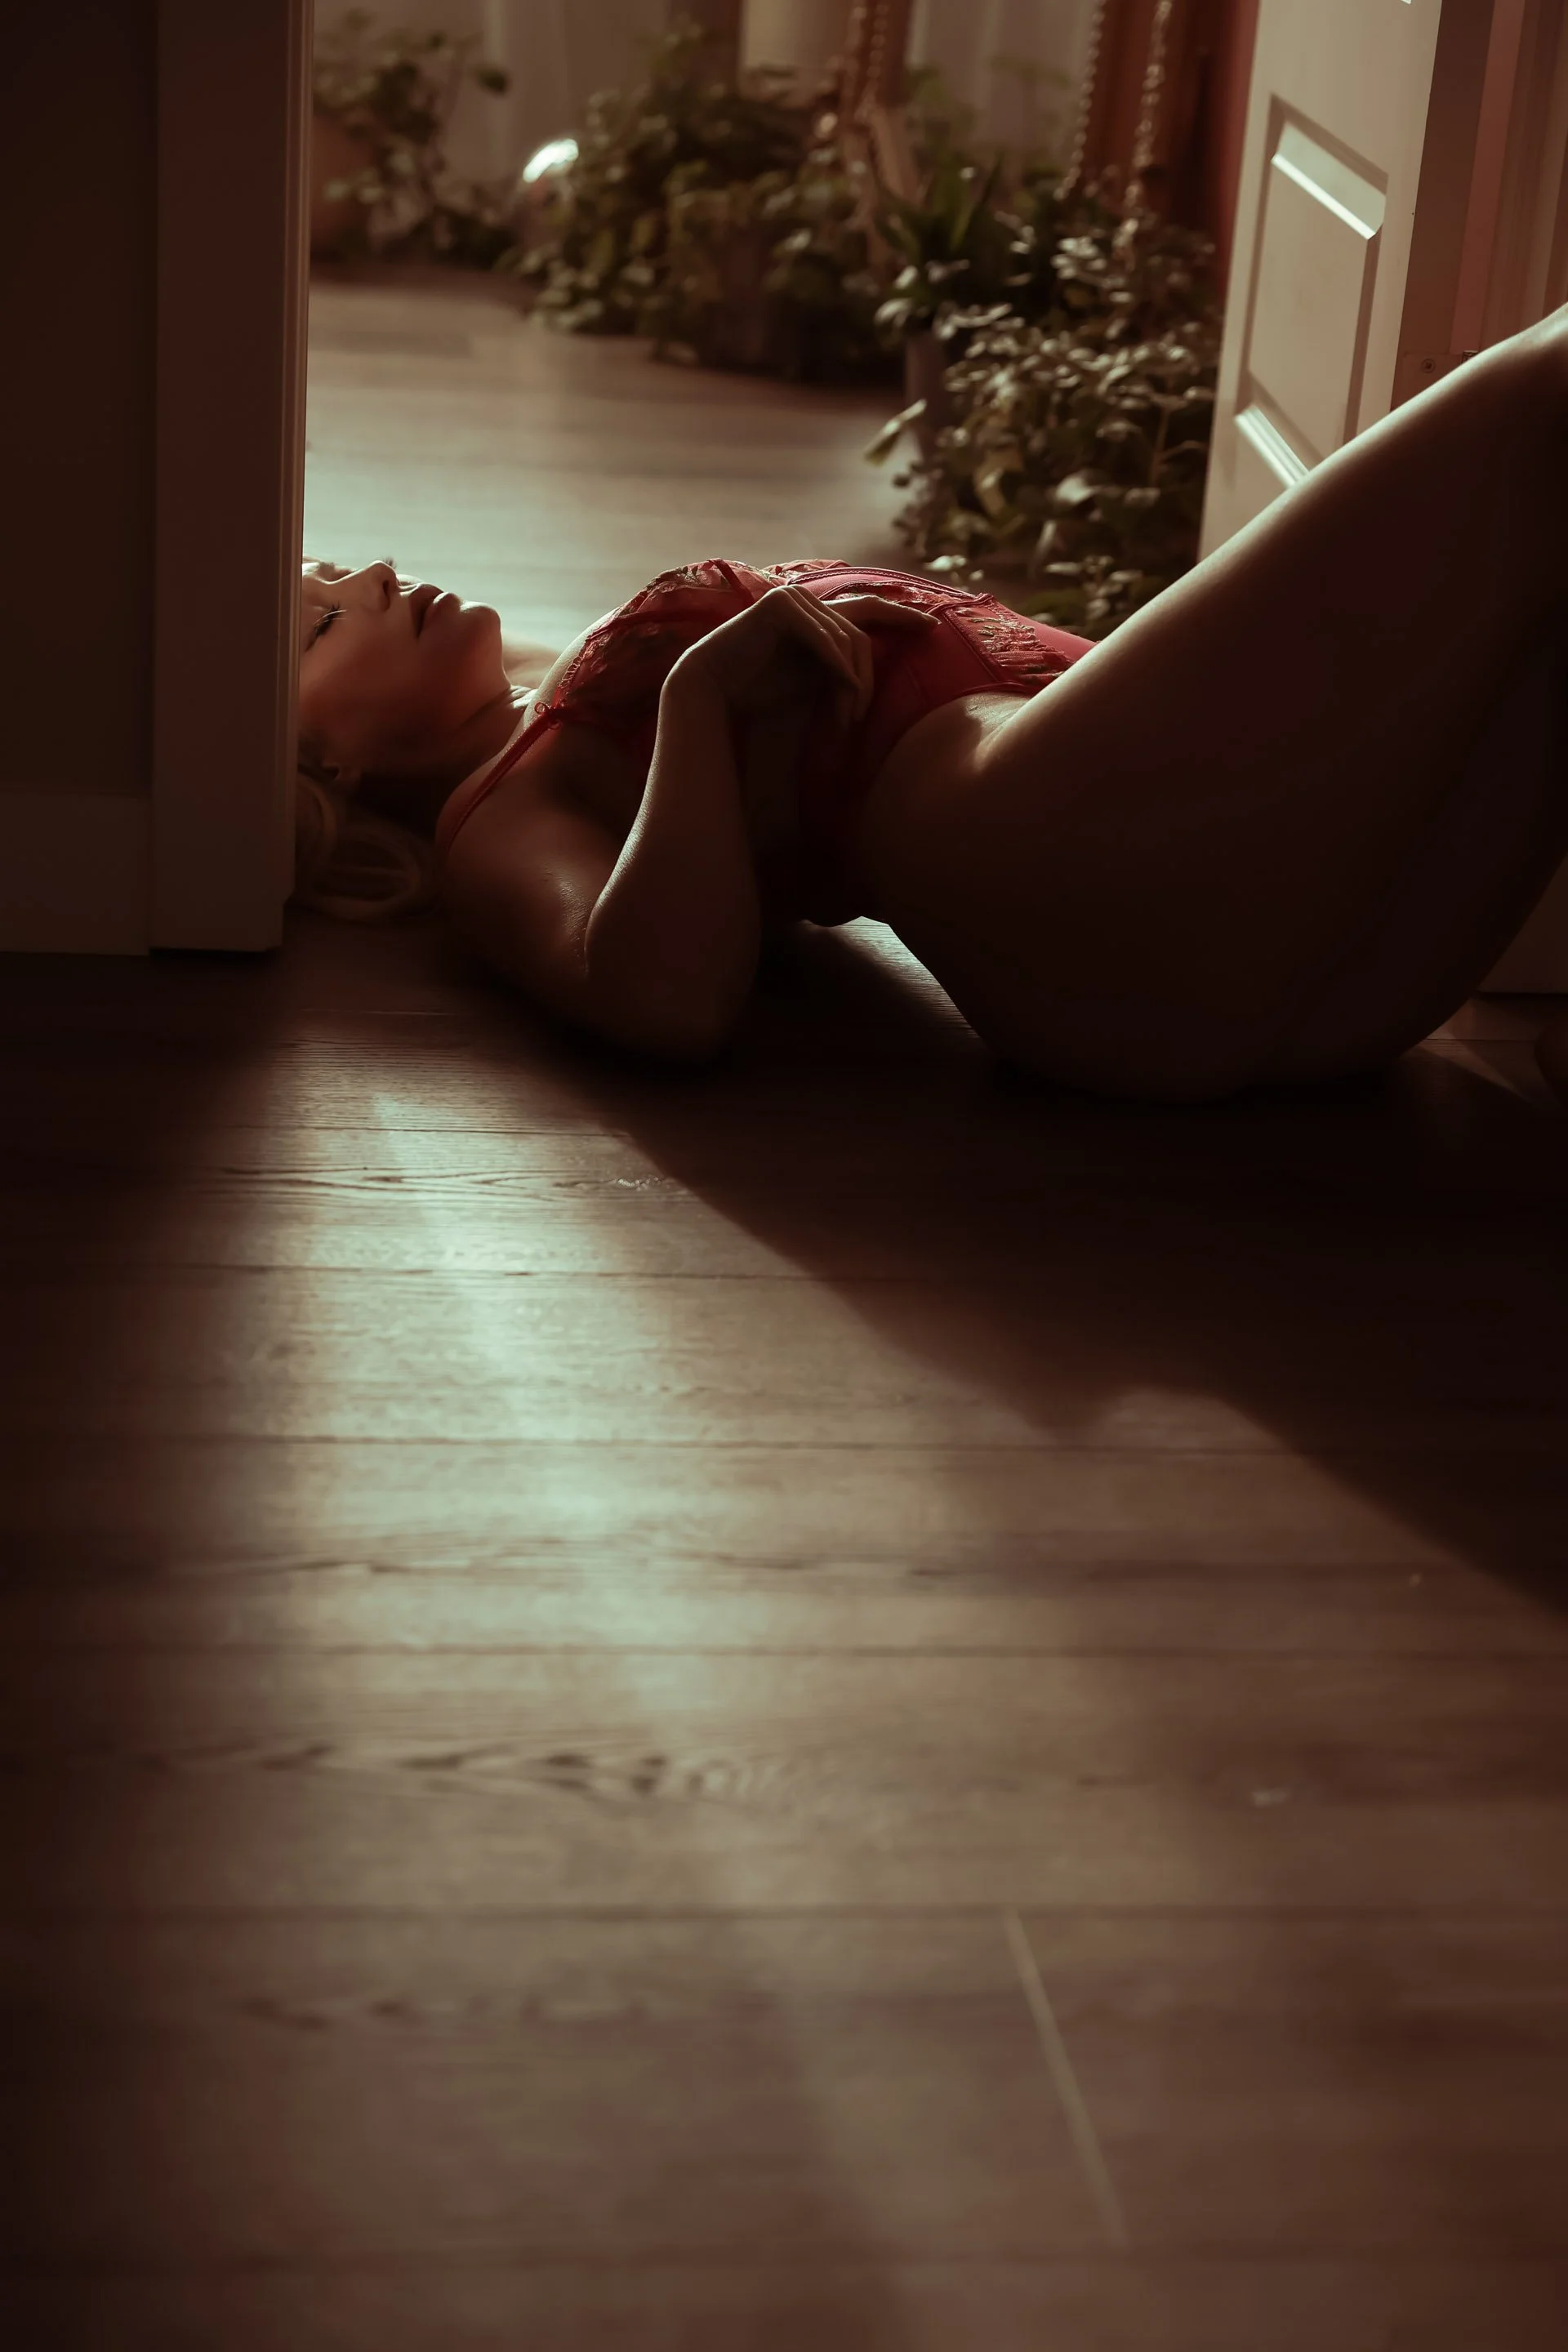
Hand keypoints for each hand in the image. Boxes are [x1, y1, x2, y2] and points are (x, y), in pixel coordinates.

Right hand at [674, 584, 934, 724]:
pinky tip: (843, 684)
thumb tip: (865, 681)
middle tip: (856, 719)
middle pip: (861, 636)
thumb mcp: (812, 682)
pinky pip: (824, 636)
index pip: (869, 610)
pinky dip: (835, 662)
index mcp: (818, 616)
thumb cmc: (759, 689)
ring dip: (851, 681)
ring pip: (848, 640)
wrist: (714, 689)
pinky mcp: (781, 606)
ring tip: (844, 717)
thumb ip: (841, 672)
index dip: (902, 617)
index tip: (934, 627)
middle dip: (867, 679)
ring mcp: (795, 600)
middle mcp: (810, 601)